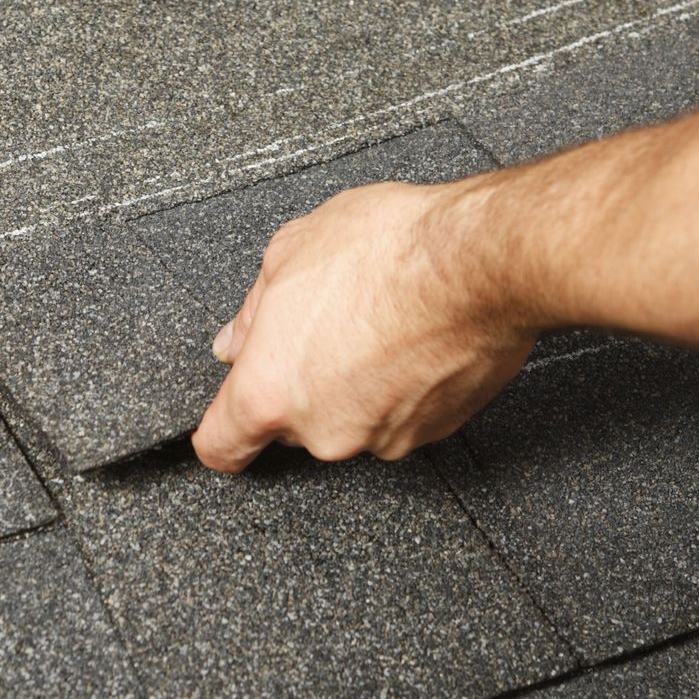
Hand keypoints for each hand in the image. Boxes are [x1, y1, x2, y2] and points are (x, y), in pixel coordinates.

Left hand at [191, 178, 536, 471]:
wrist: (477, 262)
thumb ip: (251, 311)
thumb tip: (237, 339)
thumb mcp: (290, 253)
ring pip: (350, 420)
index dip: (221, 434)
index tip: (227, 423)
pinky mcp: (433, 432)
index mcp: (271, 392)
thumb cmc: (387, 251)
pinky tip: (410, 340)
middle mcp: (325, 431)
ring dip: (354, 385)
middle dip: (301, 385)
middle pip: (293, 426)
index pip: (222, 447)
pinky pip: (400, 416)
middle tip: (323, 329)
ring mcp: (382, 437)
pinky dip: (400, 389)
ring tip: (375, 325)